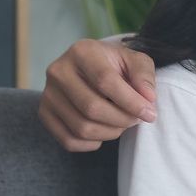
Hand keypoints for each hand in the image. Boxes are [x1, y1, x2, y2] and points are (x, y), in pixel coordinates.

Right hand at [39, 38, 157, 151]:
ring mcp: (48, 94)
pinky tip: (105, 131)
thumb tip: (148, 98)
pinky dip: (93, 143)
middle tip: (137, 119)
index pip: (106, 82)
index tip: (150, 113)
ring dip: (111, 132)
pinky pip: (69, 141)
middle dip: (122, 119)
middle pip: (92, 108)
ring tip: (123, 123)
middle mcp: (58, 71)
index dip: (132, 102)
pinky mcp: (44, 113)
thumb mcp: (135, 61)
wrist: (90, 69)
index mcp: (82, 52)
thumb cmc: (116, 66)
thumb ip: (144, 76)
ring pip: (81, 128)